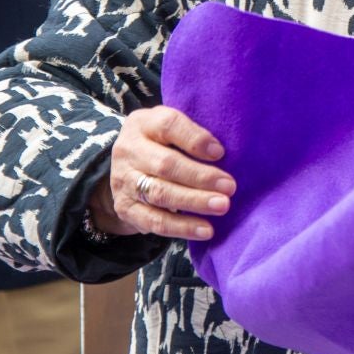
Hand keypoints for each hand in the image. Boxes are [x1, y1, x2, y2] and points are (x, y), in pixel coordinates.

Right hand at [89, 105, 235, 242]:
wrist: (124, 166)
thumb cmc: (160, 143)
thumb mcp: (171, 129)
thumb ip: (192, 135)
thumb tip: (223, 154)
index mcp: (143, 124)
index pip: (168, 126)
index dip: (195, 139)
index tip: (220, 153)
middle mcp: (129, 151)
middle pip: (165, 164)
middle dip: (200, 177)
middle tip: (229, 186)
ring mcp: (124, 181)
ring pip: (160, 194)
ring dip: (194, 202)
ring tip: (221, 206)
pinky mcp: (125, 208)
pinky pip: (155, 221)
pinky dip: (182, 227)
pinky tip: (205, 229)